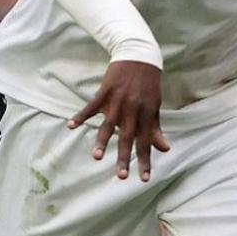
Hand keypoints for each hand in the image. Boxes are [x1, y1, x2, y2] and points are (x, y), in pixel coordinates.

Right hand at [65, 58, 166, 180]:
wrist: (139, 56)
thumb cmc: (148, 84)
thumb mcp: (155, 106)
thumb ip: (156, 128)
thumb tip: (165, 149)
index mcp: (147, 114)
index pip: (146, 142)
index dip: (146, 161)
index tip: (144, 179)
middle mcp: (133, 110)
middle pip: (128, 138)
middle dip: (124, 158)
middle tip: (120, 176)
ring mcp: (117, 101)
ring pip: (109, 125)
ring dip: (102, 142)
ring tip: (97, 157)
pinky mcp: (105, 92)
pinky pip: (91, 107)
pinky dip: (80, 116)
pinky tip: (70, 125)